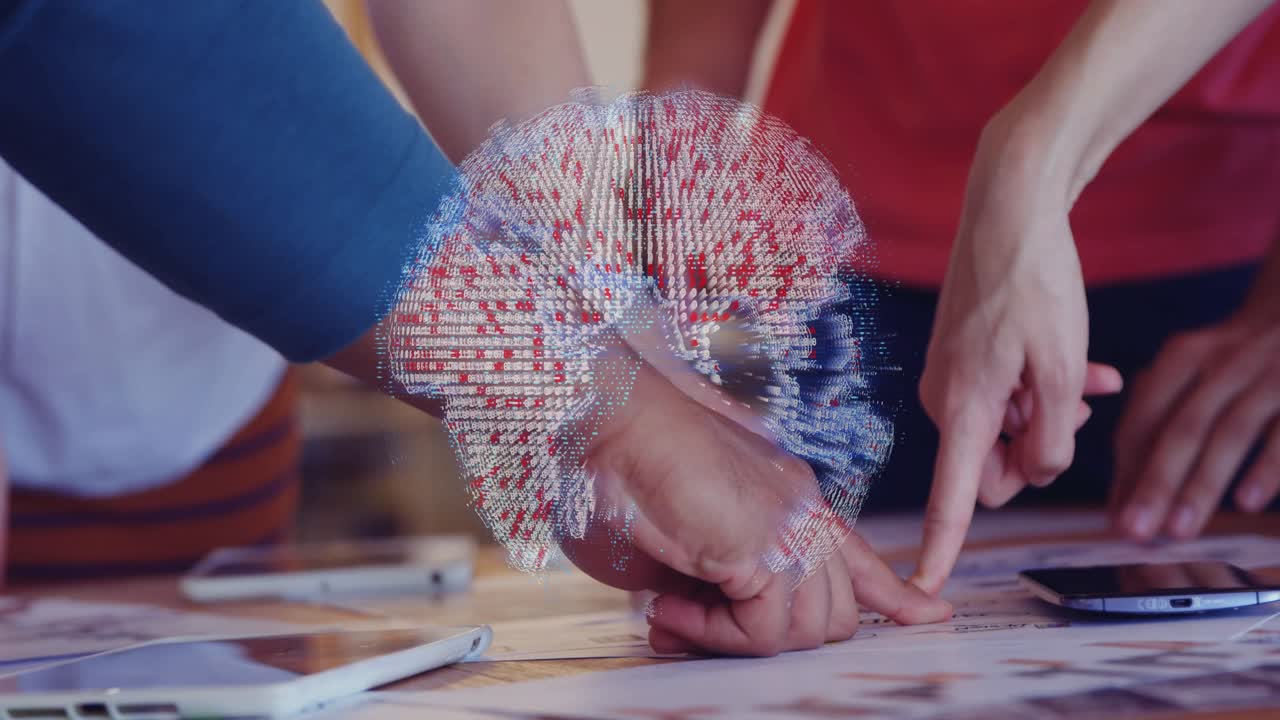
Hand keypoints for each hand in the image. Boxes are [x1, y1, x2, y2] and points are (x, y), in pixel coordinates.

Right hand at [563, 362, 951, 655]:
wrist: (612, 417)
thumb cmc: (627, 460)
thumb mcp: (678, 528)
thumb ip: (701, 578)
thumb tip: (683, 626)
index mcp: (790, 495)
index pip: (858, 555)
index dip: (894, 593)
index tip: (929, 614)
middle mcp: (801, 508)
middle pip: (836, 610)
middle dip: (772, 639)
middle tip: (693, 626)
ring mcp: (789, 525)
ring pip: (809, 630)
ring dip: (732, 638)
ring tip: (673, 615)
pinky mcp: (765, 546)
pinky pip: (762, 632)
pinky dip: (710, 634)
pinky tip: (667, 609)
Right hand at [911, 119, 1121, 594]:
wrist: (1008, 207)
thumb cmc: (1035, 282)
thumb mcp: (1062, 368)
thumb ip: (1051, 437)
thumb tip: (1035, 468)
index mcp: (964, 407)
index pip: (951, 497)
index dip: (941, 547)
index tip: (923, 590)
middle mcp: (944, 398)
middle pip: (989, 466)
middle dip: (1035, 451)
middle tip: (1074, 410)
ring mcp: (948, 375)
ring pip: (1001, 428)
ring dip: (1045, 414)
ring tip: (1087, 379)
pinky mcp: (959, 355)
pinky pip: (998, 396)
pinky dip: (1036, 389)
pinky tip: (1083, 368)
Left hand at [1112, 304, 1279, 539]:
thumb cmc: (1239, 353)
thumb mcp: (1197, 364)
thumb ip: (1163, 414)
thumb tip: (1126, 490)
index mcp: (1182, 357)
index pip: (1145, 417)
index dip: (1126, 468)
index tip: (1114, 516)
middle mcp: (1221, 362)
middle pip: (1181, 428)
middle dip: (1154, 482)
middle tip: (1134, 531)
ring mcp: (1268, 373)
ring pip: (1228, 433)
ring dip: (1201, 483)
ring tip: (1179, 530)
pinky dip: (1266, 467)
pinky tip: (1247, 502)